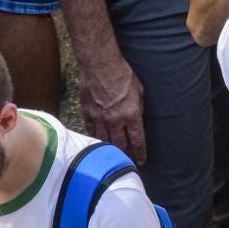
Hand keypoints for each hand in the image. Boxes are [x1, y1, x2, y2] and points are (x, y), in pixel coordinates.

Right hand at [78, 48, 146, 162]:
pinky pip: (91, 131)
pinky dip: (96, 139)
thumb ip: (138, 107)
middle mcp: (115, 120)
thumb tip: (137, 119)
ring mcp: (99, 118)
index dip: (140, 153)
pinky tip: (99, 143)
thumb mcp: (140, 90)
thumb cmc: (123, 74)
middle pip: (120, 145)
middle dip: (125, 156)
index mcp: (131, 114)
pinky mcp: (87, 113)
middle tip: (128, 163)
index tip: (141, 161)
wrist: (100, 65)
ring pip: (104, 141)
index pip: (137, 140)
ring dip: (110, 150)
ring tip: (114, 157)